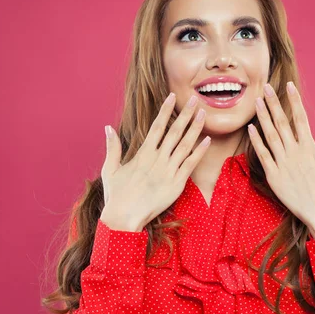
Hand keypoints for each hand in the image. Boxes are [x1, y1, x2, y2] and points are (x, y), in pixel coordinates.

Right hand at [101, 94, 209, 230]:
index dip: (165, 110)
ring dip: (195, 128)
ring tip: (203, 114)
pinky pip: (190, 164)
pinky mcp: (177, 183)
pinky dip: (199, 151)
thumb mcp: (110, 169)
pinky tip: (207, 140)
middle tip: (195, 100)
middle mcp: (157, 159)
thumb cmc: (116, 195)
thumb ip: (112, 147)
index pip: (157, 126)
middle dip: (186, 114)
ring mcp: (168, 171)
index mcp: (143, 154)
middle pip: (175, 131)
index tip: (172, 96)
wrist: (124, 217)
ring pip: (185, 145)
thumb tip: (108, 128)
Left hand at [247, 82, 314, 236]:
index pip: (301, 118)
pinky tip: (250, 129)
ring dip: (262, 117)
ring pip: (270, 136)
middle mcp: (296, 153)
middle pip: (282, 122)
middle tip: (265, 87)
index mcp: (312, 149)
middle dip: (273, 103)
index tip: (289, 86)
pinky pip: (262, 156)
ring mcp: (283, 165)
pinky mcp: (274, 177)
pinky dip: (256, 141)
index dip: (294, 101)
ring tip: (256, 102)